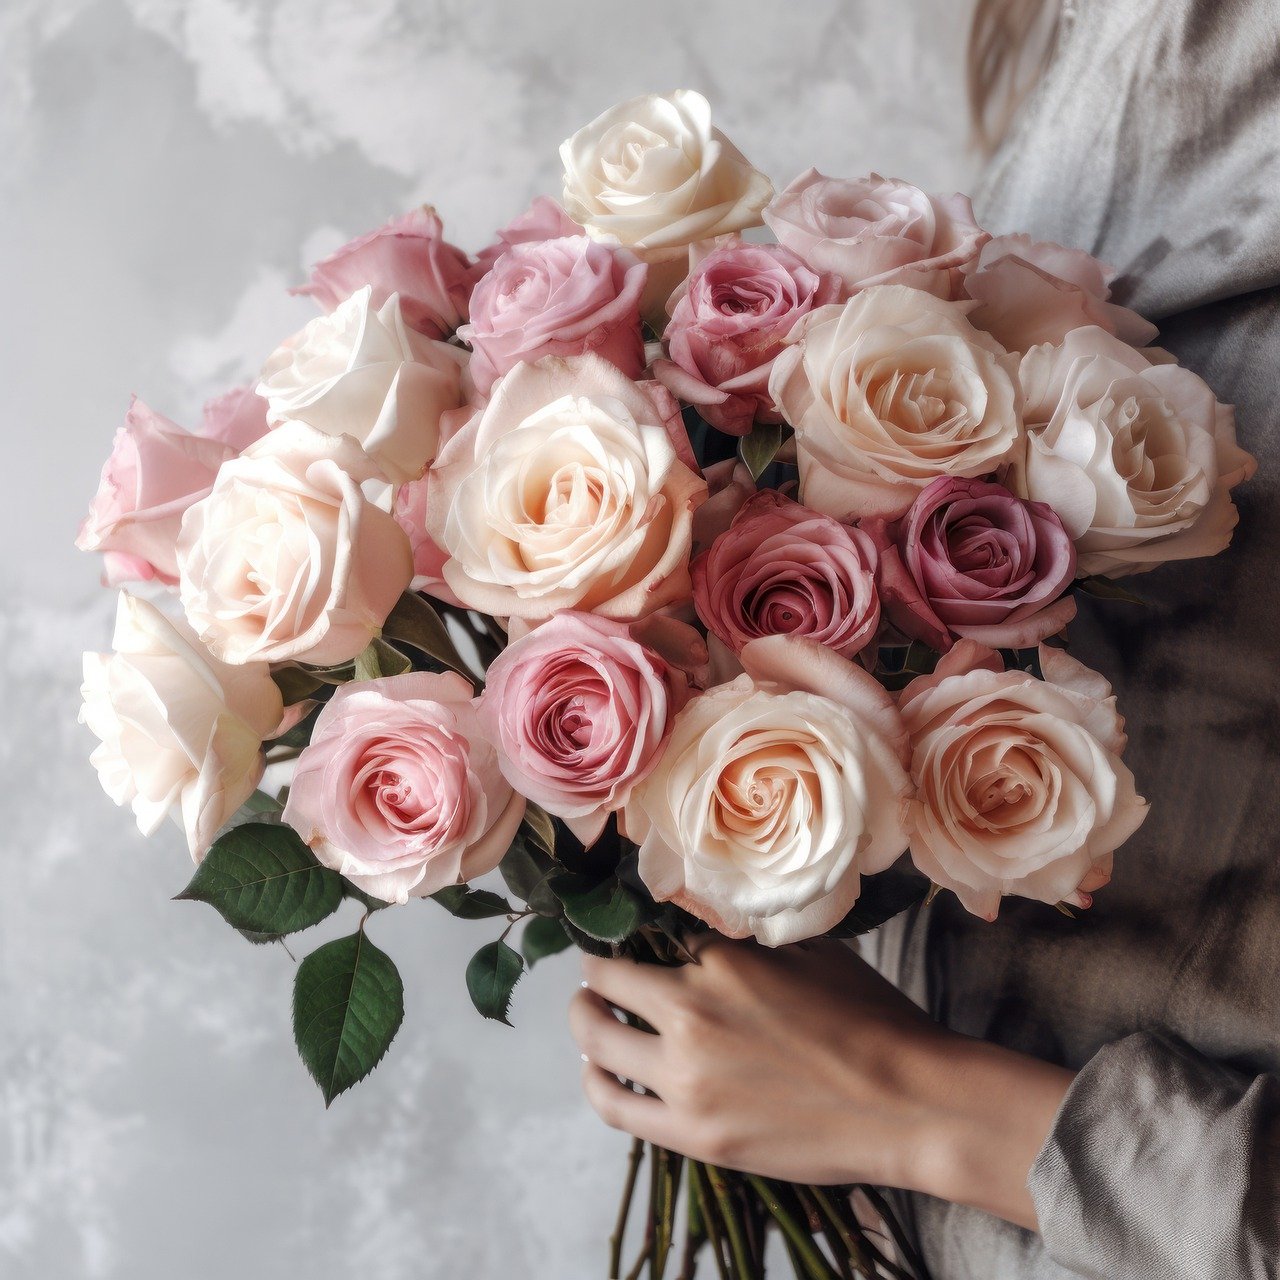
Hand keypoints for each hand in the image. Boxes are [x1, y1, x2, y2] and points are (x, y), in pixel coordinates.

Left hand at [569, 936, 1072, 1229]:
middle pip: (608, 983)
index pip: (663, 941)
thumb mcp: (810, 954)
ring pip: (597, 1042)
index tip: (645, 942)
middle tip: (592, 973)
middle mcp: (690, 1014)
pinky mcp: (694, 1134)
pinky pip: (616, 1104)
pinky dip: (598, 1081)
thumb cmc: (871, 1020)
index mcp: (721, 963)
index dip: (657, 941)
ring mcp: (686, 1080)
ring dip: (585, 1021)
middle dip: (595, 972)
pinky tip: (598, 1069)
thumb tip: (712, 943)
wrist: (908, 1103)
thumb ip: (748, 948)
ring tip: (587, 1015)